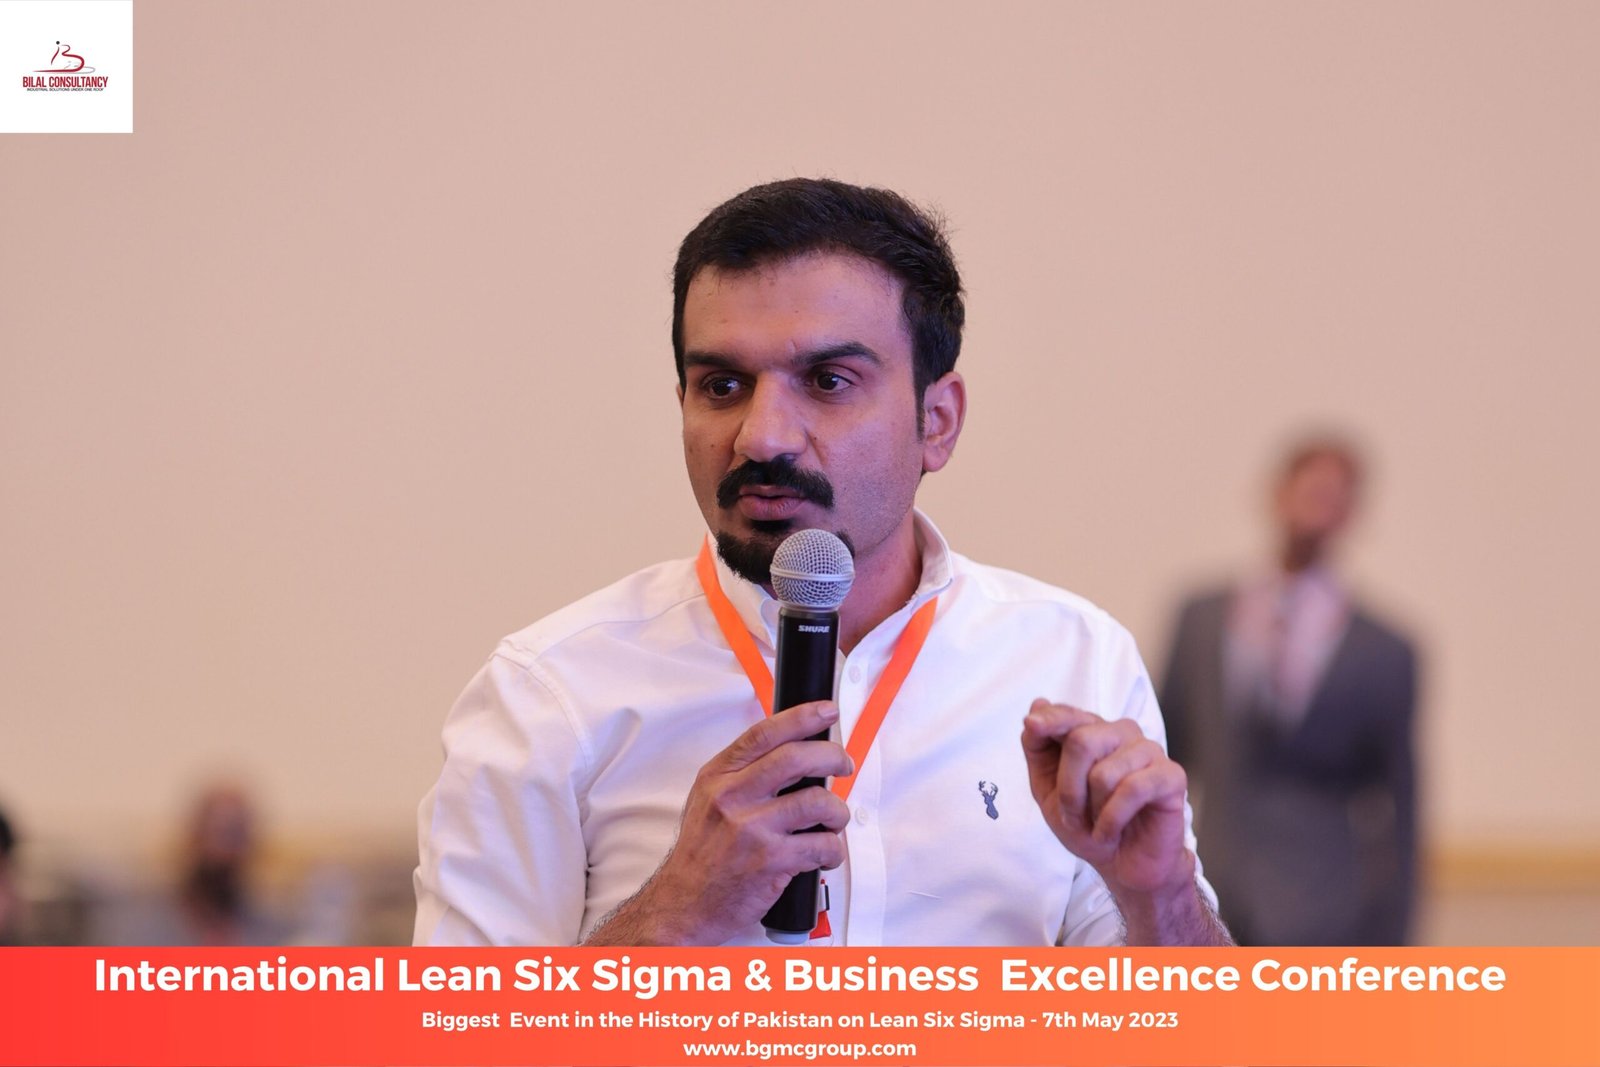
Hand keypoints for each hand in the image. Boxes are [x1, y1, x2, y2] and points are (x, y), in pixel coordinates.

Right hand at [586, 700, 852, 945]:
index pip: (764, 734)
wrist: (683, 904)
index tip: (827, 711)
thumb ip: (742, 776)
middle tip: (844, 764)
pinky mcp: (771, 861)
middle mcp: (732, 798)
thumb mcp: (708, 801)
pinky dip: (834, 850)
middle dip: (832, 756)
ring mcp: (752, 830)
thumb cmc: (701, 856)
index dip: (802, 717)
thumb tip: (793, 755)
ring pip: (817, 802)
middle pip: (797, 758)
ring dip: (838, 811)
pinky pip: (822, 846)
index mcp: (717, 777)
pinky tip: (825, 854)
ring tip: (833, 820)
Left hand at [1020, 698, 1192, 899]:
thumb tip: (1038, 705)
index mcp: (1093, 731)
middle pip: (1082, 741)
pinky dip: (1112, 819)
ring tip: (1097, 825)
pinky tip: (1111, 831)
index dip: (1050, 720)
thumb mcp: (1048, 790)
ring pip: (1104, 772)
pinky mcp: (1170, 776)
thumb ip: (1039, 748)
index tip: (1032, 725)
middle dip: (1068, 789)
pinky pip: (1132, 789)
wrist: (1122, 865)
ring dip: (1092, 810)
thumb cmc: (1087, 824)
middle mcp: (1122, 733)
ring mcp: (1149, 751)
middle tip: (1072, 816)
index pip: (1069, 714)